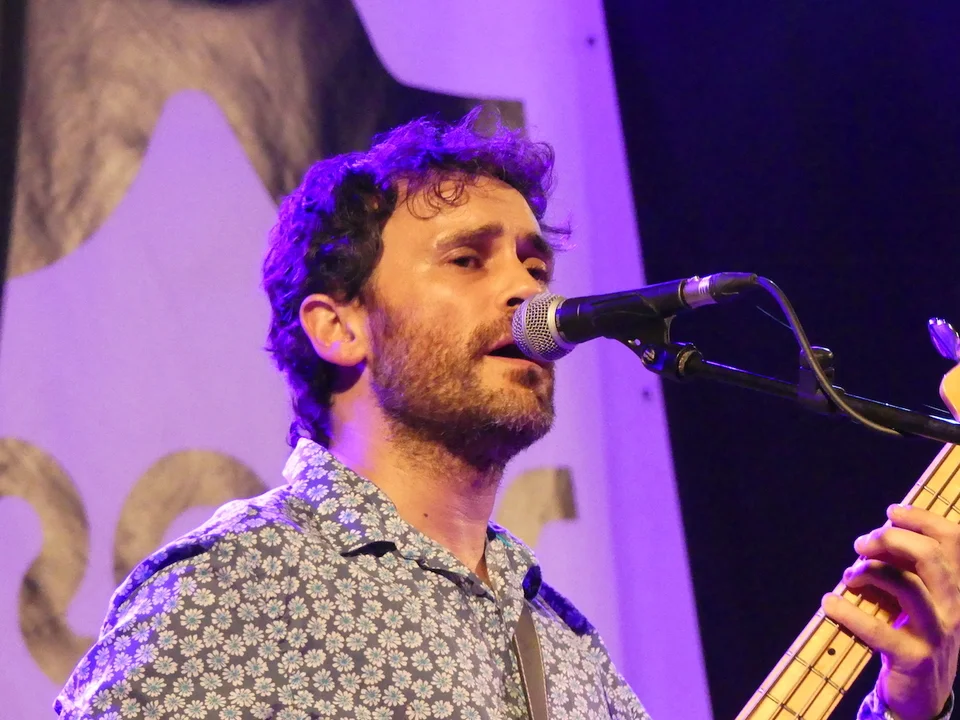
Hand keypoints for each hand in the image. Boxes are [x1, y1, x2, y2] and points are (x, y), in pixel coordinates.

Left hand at [821, 504, 959, 719]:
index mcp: (955, 589)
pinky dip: (848, 612)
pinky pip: (878, 630)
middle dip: (891, 540)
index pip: (953, 542)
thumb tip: (871, 542)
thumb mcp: (911, 600)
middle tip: (861, 544)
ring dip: (871, 572)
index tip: (892, 512)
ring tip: (849, 576)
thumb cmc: (910, 636)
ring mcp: (937, 634)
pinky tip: (830, 603)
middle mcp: (953, 608)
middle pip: (931, 558)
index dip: (923, 520)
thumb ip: (899, 570)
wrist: (922, 697)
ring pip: (909, 587)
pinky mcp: (914, 658)